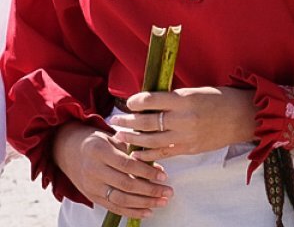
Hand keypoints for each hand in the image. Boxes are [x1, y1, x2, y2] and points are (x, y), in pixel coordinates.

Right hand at [52, 121, 172, 218]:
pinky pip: (113, 207)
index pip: (127, 165)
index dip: (146, 172)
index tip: (164, 176)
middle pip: (125, 185)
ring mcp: (91, 186)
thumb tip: (157, 166)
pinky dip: (131, 211)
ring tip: (162, 202)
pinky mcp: (92, 197)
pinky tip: (147, 211)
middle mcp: (93, 171)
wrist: (68, 151)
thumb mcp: (112, 137)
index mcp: (99, 151)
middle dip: (150, 190)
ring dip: (144, 203)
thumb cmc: (97, 141)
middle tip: (169, 192)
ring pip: (120, 199)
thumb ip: (132, 150)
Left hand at [109, 86, 255, 162]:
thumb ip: (175, 97)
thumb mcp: (198, 91)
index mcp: (186, 99)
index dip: (136, 101)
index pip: (152, 100)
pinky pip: (162, 153)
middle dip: (128, 121)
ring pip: (150, 140)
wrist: (244, 117)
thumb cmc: (222, 99)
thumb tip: (151, 100)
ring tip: (120, 135)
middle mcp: (183, 119)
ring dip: (132, 138)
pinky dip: (146, 154)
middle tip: (116, 120)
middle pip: (146, 122)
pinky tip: (135, 153)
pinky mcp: (189, 149)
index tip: (129, 102)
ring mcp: (186, 136)